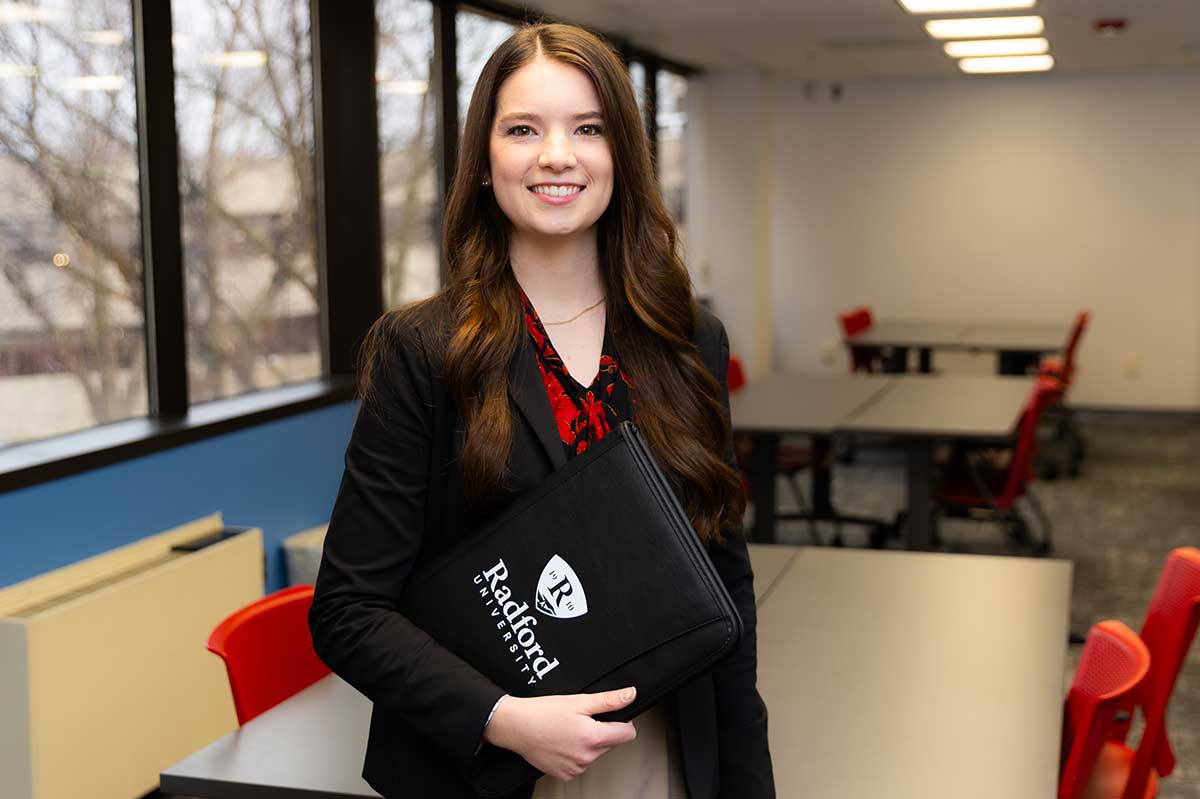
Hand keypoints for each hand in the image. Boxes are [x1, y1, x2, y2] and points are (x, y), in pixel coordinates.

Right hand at [482, 686, 637, 779]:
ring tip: (569, 729)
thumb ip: (609, 700)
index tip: (610, 716)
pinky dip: (576, 753)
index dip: (623, 722)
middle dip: (603, 731)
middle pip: (612, 743)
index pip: (628, 734)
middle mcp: (587, 757)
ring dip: (589, 743)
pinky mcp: (566, 774)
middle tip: (581, 719)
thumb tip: (631, 695)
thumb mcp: (579, 701)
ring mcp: (576, 768)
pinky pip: (582, 763)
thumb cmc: (543, 712)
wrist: (516, 727)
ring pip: (596, 753)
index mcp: (593, 737)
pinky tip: (563, 741)